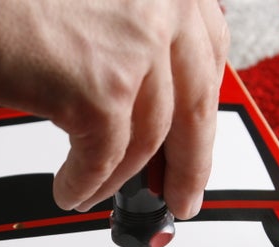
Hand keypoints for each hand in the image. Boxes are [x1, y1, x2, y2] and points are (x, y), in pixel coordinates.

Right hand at [0, 0, 228, 217]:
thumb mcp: (84, 4)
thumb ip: (122, 38)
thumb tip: (142, 98)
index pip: (207, 56)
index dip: (201, 108)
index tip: (196, 139)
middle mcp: (158, 4)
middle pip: (194, 104)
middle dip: (188, 165)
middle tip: (181, 196)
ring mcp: (132, 47)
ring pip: (148, 139)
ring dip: (123, 180)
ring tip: (101, 194)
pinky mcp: (95, 90)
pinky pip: (104, 159)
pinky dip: (86, 184)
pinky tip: (72, 190)